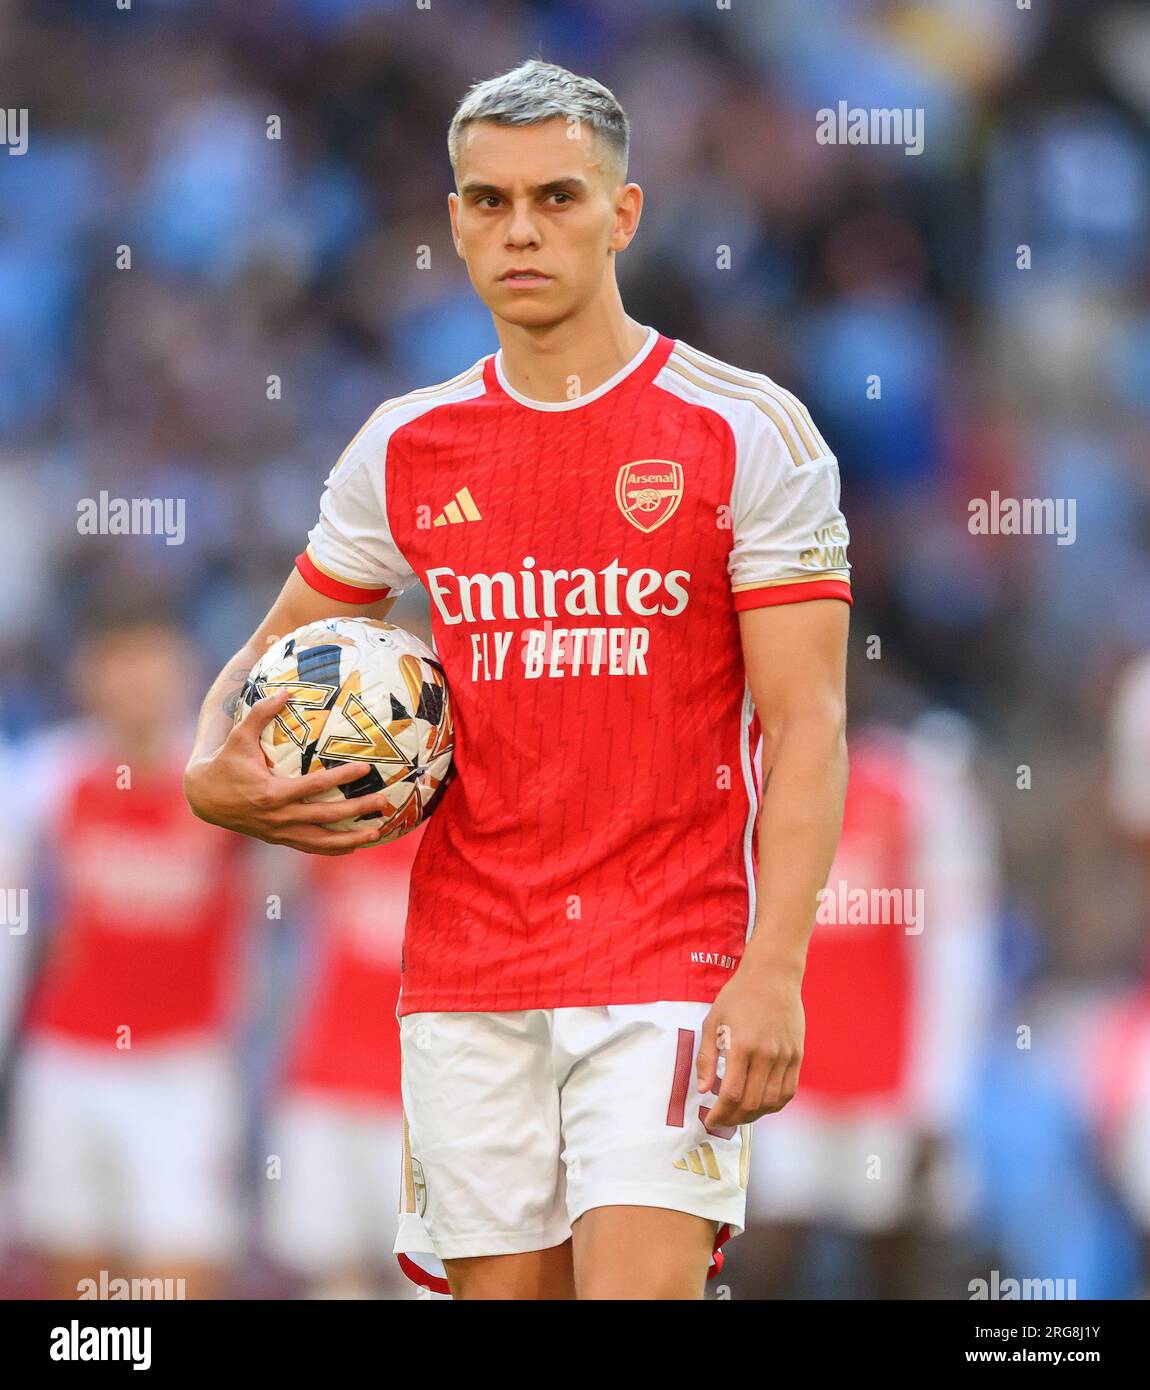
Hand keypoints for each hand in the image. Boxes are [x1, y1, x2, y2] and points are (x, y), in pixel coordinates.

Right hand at [184, 689, 388, 854]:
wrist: (204, 797)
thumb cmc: (225, 763)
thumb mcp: (239, 736)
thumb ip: (260, 713)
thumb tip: (284, 691)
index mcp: (272, 793)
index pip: (314, 786)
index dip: (341, 778)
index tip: (365, 769)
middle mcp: (279, 817)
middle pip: (325, 815)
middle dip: (356, 810)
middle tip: (383, 801)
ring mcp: (280, 831)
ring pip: (321, 840)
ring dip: (350, 838)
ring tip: (377, 832)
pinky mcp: (279, 838)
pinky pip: (311, 846)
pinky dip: (333, 848)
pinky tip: (353, 845)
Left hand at [695, 969, 804, 1127]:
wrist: (772, 976)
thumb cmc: (738, 996)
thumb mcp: (713, 1021)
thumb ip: (706, 1057)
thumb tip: (703, 1090)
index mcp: (742, 1045)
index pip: (732, 1094)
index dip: (720, 1113)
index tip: (710, 1120)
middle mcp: (766, 1054)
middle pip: (752, 1103)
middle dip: (734, 1118)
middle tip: (722, 1120)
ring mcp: (785, 1055)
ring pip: (772, 1101)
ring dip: (754, 1115)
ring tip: (739, 1114)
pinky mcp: (797, 1055)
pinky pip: (788, 1091)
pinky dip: (774, 1105)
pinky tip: (761, 1104)